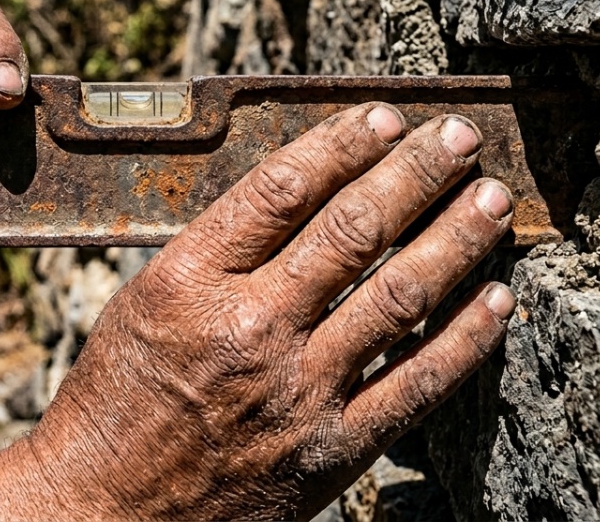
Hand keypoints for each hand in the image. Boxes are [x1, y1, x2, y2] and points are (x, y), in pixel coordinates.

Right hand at [0, 104, 515, 519]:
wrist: (103, 508)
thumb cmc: (114, 401)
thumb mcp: (140, 301)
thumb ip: (215, 251)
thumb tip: (299, 195)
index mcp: (190, 280)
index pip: (283, 189)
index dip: (343, 143)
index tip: (384, 116)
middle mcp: (250, 326)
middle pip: (353, 230)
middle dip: (416, 173)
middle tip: (461, 137)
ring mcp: (296, 390)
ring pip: (398, 298)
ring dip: (454, 240)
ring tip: (491, 200)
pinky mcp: (330, 450)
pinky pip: (415, 386)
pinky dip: (465, 340)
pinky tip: (497, 299)